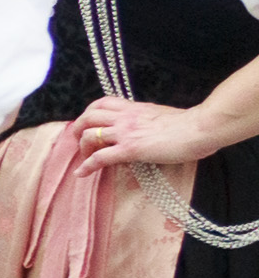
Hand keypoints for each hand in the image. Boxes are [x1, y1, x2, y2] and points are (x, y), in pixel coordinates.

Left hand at [71, 95, 240, 175]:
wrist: (200, 128)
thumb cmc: (190, 124)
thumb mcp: (162, 116)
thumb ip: (148, 120)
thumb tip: (147, 130)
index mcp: (135, 108)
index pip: (103, 103)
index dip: (90, 112)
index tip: (88, 123)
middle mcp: (126, 117)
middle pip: (89, 116)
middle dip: (78, 128)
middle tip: (78, 140)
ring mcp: (126, 133)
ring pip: (90, 135)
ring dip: (82, 147)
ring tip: (84, 158)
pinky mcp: (130, 149)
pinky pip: (100, 157)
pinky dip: (86, 166)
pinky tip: (81, 174)